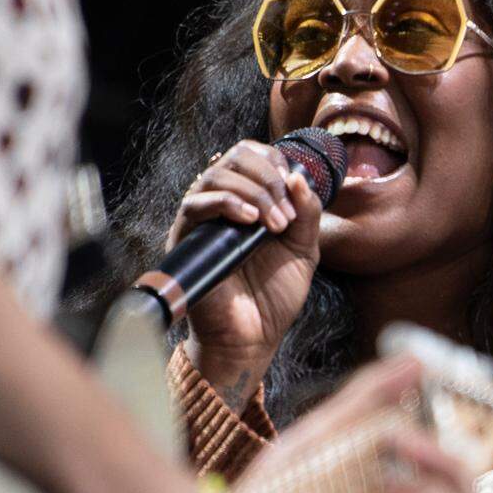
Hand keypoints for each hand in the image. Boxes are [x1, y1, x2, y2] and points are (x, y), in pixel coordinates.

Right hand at [167, 140, 320, 408]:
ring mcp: (202, 219)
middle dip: (267, 177)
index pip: (253, 154)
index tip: (295, 190)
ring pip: (215, 175)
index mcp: (250, 199)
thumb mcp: (304, 249)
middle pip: (235, 157)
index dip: (275, 162)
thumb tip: (298, 175)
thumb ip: (307, 212)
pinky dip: (226, 203)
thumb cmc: (275, 295)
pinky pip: (196, 204)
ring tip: (273, 224)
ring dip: (253, 192)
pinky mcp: (185, 238)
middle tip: (286, 213)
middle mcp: (222, 203)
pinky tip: (250, 220)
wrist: (253, 337)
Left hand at [271, 356, 474, 492]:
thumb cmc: (282, 481)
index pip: (463, 480)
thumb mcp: (330, 426)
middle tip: (406, 438)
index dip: (464, 448)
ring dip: (428, 482)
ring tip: (384, 468)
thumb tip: (417, 360)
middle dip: (450, 462)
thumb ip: (372, 394)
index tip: (439, 416)